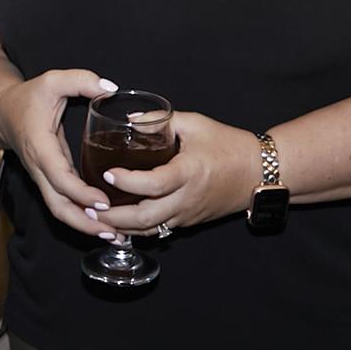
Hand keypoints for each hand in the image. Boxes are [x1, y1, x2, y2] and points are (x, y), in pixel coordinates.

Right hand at [0, 70, 117, 234]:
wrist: (2, 114)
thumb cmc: (29, 98)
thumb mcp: (52, 80)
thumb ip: (80, 80)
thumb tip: (110, 89)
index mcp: (40, 146)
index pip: (59, 177)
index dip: (81, 193)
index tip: (103, 202)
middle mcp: (40, 168)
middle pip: (59, 206)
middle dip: (84, 223)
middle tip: (113, 231)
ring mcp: (43, 178)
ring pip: (60, 212)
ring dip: (85, 227)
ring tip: (115, 236)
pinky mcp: (50, 182)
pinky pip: (64, 206)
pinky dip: (83, 219)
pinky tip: (106, 226)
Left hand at [92, 112, 259, 236]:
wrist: (259, 172)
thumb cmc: (229, 145)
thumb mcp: (195, 124)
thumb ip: (161, 120)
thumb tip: (130, 121)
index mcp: (188, 172)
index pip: (152, 184)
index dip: (126, 181)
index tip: (106, 173)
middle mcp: (186, 198)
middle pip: (144, 218)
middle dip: (114, 217)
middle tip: (91, 208)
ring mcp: (188, 214)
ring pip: (150, 230)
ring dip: (122, 227)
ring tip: (98, 218)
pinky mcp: (189, 221)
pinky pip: (159, 229)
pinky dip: (138, 228)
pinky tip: (121, 222)